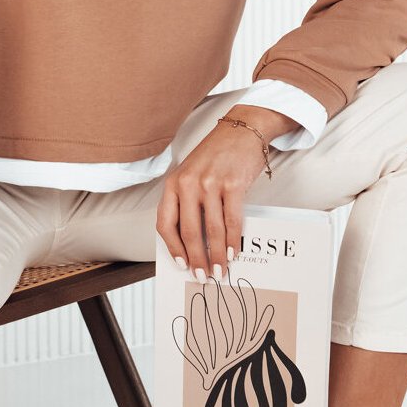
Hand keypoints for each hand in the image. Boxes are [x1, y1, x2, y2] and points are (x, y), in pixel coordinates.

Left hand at [156, 108, 293, 280]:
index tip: (181, 264)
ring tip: (220, 270)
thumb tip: (190, 243)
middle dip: (197, 259)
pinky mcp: (233, 184)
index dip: (173, 248)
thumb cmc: (215, 156)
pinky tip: (233, 251)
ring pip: (212, 230)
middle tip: (203, 275)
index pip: (165, 223)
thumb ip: (186, 202)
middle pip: (189, 231)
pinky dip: (233, 240)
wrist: (241, 131)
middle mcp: (189, 183)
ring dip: (216, 255)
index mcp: (173, 183)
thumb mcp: (191, 175)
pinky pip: (232, 220)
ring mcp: (211, 183)